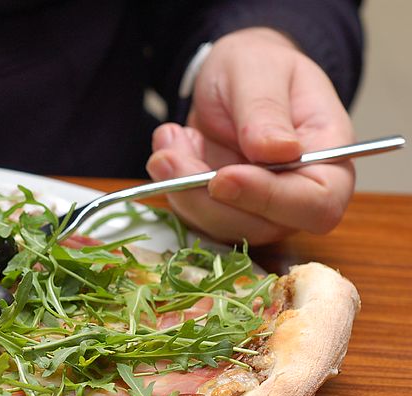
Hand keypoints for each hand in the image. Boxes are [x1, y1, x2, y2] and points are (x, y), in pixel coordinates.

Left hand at [147, 28, 354, 244]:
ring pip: (218, 225)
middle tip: (169, 155)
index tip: (223, 177)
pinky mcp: (223, 211)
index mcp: (329, 157)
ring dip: (181, 189)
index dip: (270, 199)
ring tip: (169, 139)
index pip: (317, 203)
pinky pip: (194, 215)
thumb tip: (278, 151)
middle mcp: (297, 193)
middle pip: (259, 225)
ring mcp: (259, 209)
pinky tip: (172, 146)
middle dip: (204, 196)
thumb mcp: (260, 70)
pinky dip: (173, 185)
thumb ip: (267, 110)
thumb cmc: (259, 68)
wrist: (231, 78)